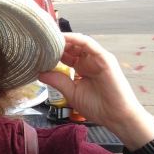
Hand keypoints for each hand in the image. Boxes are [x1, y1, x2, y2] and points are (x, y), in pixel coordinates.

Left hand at [38, 33, 153, 150]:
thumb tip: (40, 74)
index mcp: (81, 69)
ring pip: (79, 43)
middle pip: (71, 46)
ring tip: (49, 37)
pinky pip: (89, 45)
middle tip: (40, 41)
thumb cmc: (97, 106)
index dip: (53, 52)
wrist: (116, 116)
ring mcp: (97, 59)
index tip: (38, 51)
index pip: (66, 55)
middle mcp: (89, 61)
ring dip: (65, 39)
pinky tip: (65, 38)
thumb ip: (58, 81)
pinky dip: (77, 40)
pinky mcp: (104, 59)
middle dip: (57, 43)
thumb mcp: (71, 93)